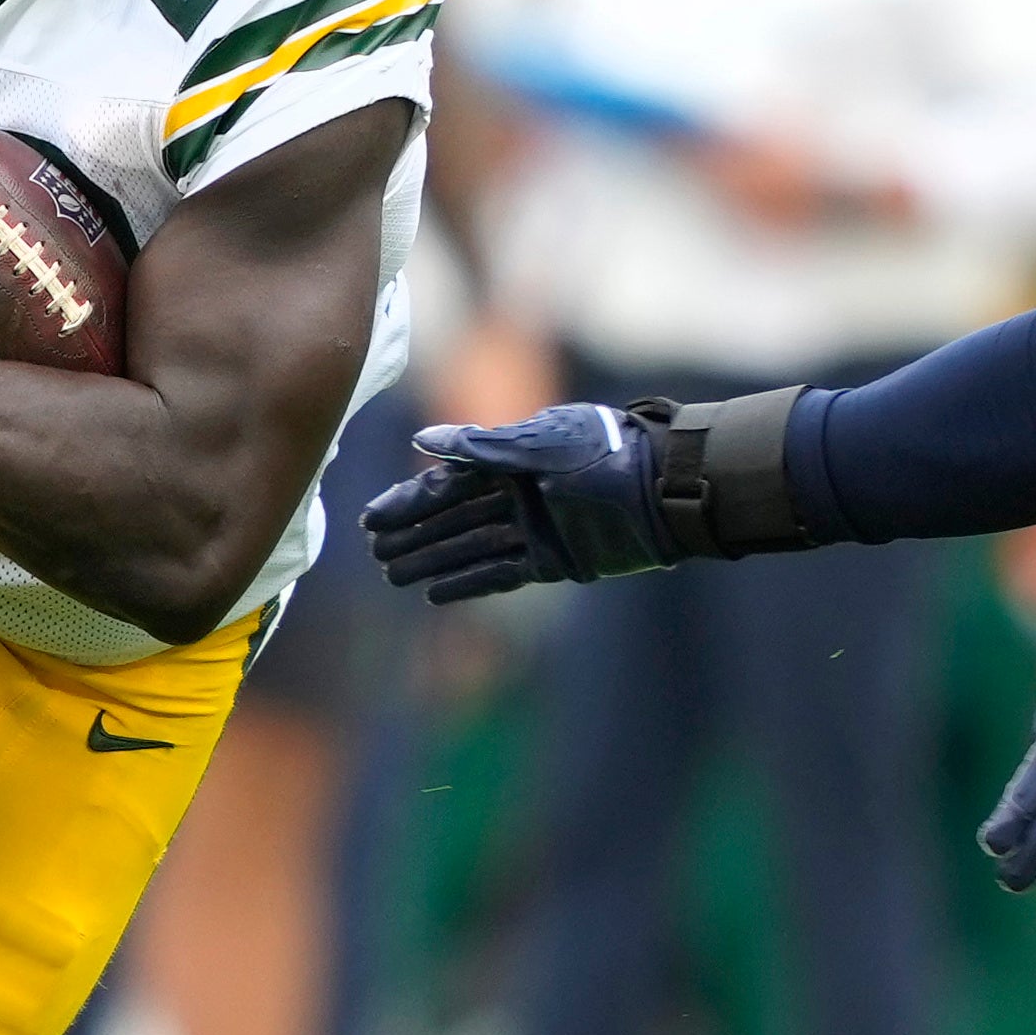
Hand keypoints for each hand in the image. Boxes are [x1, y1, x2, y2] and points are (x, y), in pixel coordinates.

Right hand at [360, 407, 680, 600]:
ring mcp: (533, 529)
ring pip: (470, 547)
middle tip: (374, 553)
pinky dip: (468, 583)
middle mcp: (517, 494)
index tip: (372, 520)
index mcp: (510, 459)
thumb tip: (424, 441)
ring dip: (431, 561)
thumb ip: (482, 447)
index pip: (446, 483)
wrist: (663, 489)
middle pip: (452, 518)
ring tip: (393, 576)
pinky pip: (500, 574)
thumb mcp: (541, 444)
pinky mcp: (552, 560)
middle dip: (413, 535)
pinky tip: (435, 593)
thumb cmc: (605, 454)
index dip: (408, 501)